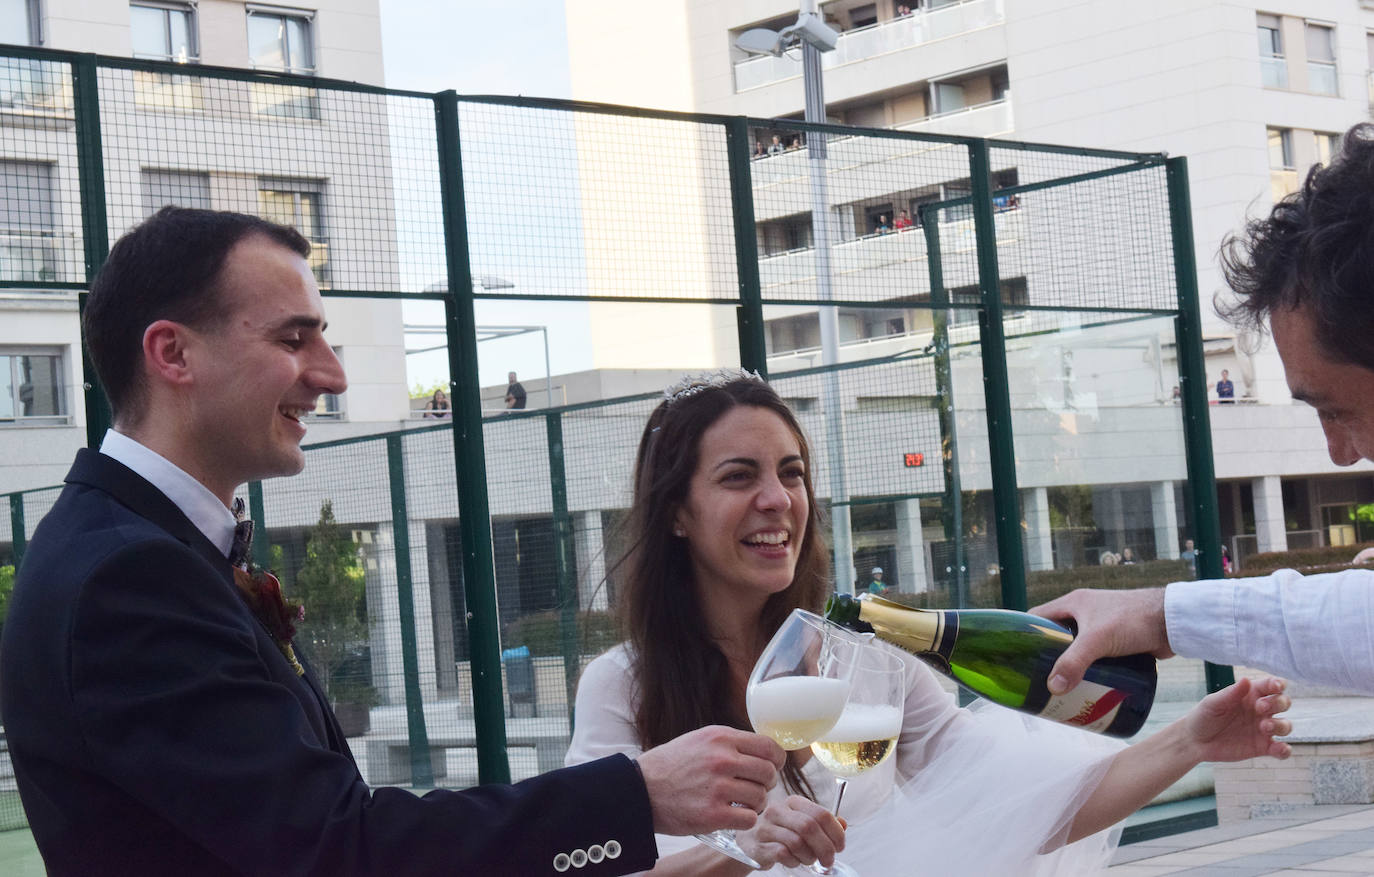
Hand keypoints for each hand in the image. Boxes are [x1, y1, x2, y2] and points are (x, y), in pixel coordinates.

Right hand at [635, 725, 785, 835]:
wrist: (640, 789)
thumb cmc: (671, 765)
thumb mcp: (700, 740)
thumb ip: (730, 744)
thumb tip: (763, 750)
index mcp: (721, 738)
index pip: (769, 746)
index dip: (776, 760)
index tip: (772, 767)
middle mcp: (722, 759)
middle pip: (768, 773)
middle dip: (767, 783)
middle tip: (755, 788)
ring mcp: (718, 787)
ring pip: (761, 797)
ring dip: (755, 803)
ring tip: (741, 803)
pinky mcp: (714, 814)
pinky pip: (749, 818)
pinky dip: (745, 819)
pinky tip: (732, 815)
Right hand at [736, 794, 845, 869]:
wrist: (747, 843)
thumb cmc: (779, 834)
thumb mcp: (801, 824)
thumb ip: (822, 823)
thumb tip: (843, 824)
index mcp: (792, 802)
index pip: (821, 814)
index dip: (836, 833)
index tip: (840, 846)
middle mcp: (777, 810)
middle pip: (809, 827)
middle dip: (825, 847)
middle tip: (829, 860)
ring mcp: (766, 827)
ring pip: (797, 842)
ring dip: (809, 856)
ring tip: (809, 860)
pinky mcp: (758, 845)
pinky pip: (784, 854)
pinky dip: (794, 861)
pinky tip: (793, 861)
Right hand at [1030, 588, 1172, 693]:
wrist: (1174, 621)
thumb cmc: (1133, 620)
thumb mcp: (1097, 640)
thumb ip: (1073, 663)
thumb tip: (1053, 688)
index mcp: (1073, 603)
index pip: (1038, 616)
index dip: (1025, 633)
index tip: (1017, 656)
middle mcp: (1085, 613)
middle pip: (1057, 637)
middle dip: (1048, 658)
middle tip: (1040, 680)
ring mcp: (1103, 627)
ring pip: (1078, 649)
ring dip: (1071, 666)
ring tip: (1061, 689)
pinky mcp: (1119, 641)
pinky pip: (1097, 657)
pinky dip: (1091, 670)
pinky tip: (1088, 687)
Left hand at [1182, 676, 1291, 762]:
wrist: (1196, 741)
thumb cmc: (1204, 715)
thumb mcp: (1214, 702)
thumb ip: (1231, 693)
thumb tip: (1246, 680)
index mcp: (1250, 694)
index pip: (1271, 686)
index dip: (1278, 684)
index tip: (1276, 686)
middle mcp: (1261, 711)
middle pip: (1283, 702)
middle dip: (1278, 703)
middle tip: (1260, 708)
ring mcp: (1263, 729)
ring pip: (1285, 725)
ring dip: (1281, 725)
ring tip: (1264, 727)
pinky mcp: (1263, 747)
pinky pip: (1281, 749)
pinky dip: (1285, 750)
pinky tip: (1280, 749)